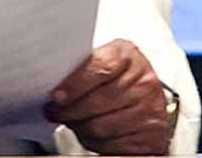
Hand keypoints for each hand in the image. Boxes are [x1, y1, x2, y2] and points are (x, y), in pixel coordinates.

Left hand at [46, 39, 171, 154]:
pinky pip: (113, 146)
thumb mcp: (102, 56)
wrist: (145, 89)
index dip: (74, 85)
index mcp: (127, 56)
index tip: (55, 96)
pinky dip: (94, 142)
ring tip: (69, 121)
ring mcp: (150, 111)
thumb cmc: (115, 71)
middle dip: (69, 111)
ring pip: (102, 127)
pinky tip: (87, 133)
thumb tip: (50, 79)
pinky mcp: (152, 137)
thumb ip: (81, 64)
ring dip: (79, 127)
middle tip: (54, 111)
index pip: (99, 69)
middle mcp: (143, 83)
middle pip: (98, 102)